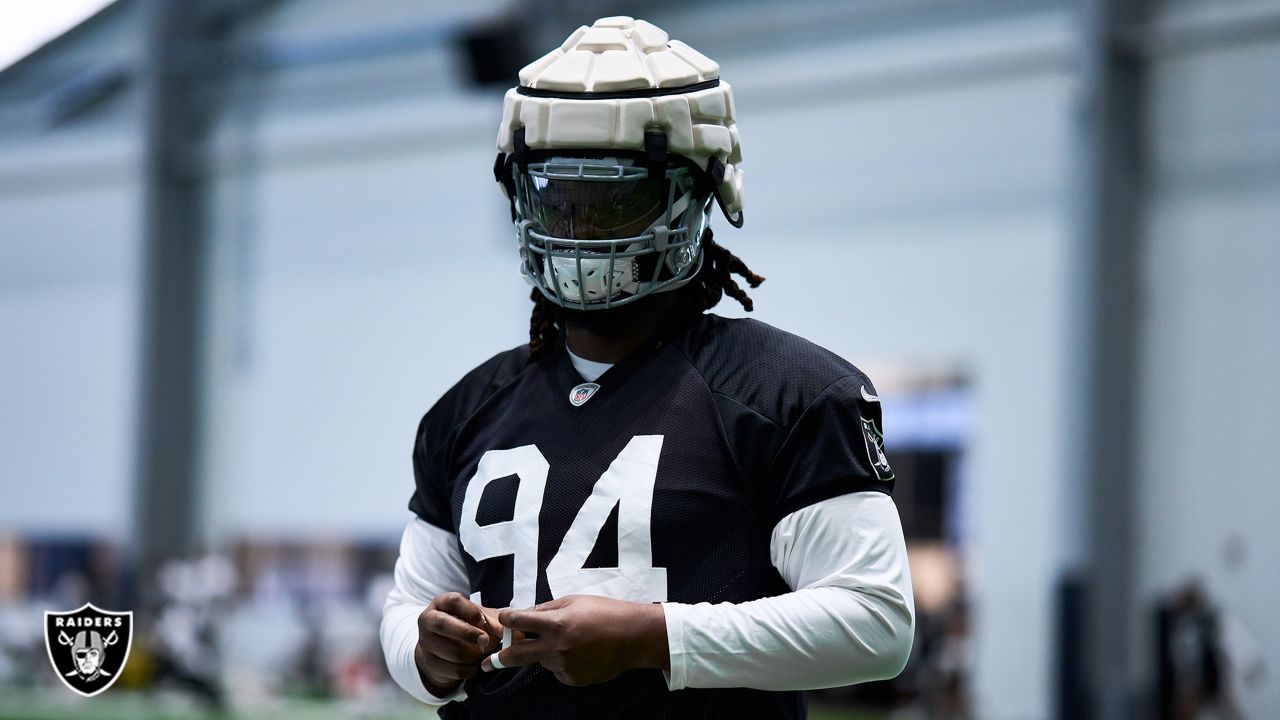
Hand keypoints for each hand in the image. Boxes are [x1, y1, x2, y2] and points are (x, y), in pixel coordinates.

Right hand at [415, 592, 502, 696]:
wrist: (443, 650)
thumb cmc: (466, 627)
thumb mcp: (480, 619)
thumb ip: (497, 623)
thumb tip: (516, 634)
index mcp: (440, 603)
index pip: (453, 601)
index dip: (471, 611)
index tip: (483, 620)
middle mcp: (428, 620)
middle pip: (443, 624)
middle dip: (468, 633)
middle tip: (485, 640)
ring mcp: (426, 643)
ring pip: (453, 652)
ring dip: (474, 655)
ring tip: (480, 652)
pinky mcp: (430, 664)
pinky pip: (455, 670)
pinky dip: (470, 669)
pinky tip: (473, 664)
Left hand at [481, 595, 667, 685]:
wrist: (633, 637)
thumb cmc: (604, 612)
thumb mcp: (573, 601)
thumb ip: (546, 609)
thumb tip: (524, 616)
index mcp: (555, 624)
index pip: (519, 622)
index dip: (507, 618)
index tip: (503, 618)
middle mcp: (556, 648)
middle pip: (517, 655)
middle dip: (499, 658)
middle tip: (486, 663)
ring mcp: (564, 667)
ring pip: (542, 660)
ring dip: (546, 652)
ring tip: (573, 640)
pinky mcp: (573, 679)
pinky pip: (558, 670)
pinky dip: (563, 662)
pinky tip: (582, 652)